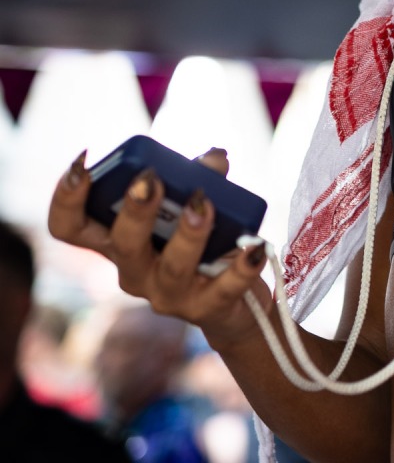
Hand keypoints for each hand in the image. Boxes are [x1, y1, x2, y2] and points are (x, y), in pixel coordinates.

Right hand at [47, 147, 269, 350]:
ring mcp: (169, 294)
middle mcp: (136, 271)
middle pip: (120, 245)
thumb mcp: (194, 205)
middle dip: (134, 211)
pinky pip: (223, 289)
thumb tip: (213, 158)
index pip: (72, 228)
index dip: (66, 200)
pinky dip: (241, 267)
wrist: (235, 302)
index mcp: (120, 242)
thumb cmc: (203, 242)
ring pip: (172, 267)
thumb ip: (202, 176)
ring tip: (203, 205)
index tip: (81, 166)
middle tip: (150, 180)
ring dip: (187, 233)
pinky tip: (254, 247)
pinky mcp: (208, 308)